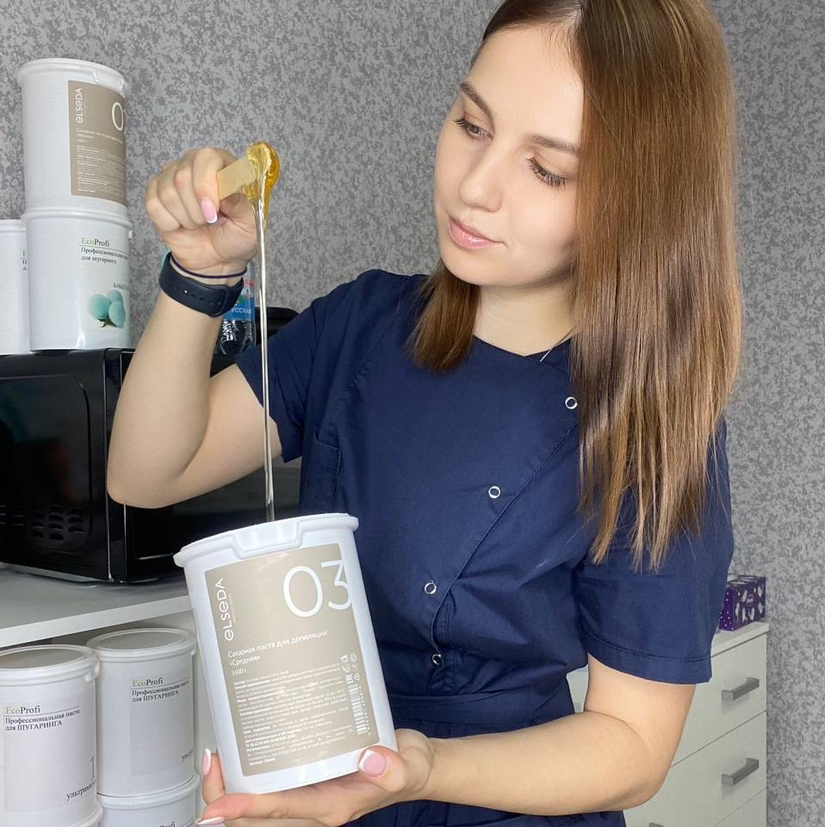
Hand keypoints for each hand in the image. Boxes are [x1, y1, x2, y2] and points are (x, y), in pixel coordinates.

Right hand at [145, 147, 257, 277]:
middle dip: (196, 209)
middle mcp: (195, 164)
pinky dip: (169, 223)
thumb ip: (242, 204)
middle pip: (182, 176)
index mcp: (222, 164)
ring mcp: (172, 177)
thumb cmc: (236, 236)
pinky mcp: (155, 193)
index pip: (207, 159)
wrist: (217, 258)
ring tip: (198, 223)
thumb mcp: (250, 223)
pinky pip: (154, 205)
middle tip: (208, 221)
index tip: (213, 213)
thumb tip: (224, 192)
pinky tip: (181, 225)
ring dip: (186, 218)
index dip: (206, 187)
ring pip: (167, 192)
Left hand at [197, 729, 434, 826]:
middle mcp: (314, 808)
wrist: (414, 767)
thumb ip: (393, 768)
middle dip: (226, 797)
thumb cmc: (409, 767)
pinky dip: (250, 778)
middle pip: (258, 816)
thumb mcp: (409, 766)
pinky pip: (271, 790)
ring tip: (217, 758)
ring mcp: (309, 799)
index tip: (218, 805)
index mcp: (331, 807)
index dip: (246, 806)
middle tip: (212, 763)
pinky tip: (242, 753)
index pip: (280, 810)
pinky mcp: (309, 784)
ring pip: (259, 807)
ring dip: (232, 790)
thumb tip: (371, 760)